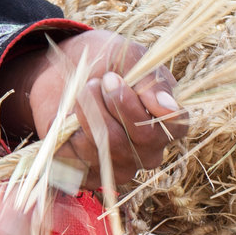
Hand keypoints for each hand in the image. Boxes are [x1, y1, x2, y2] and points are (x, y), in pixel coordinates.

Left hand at [0, 30, 187, 193]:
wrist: (60, 74)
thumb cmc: (104, 65)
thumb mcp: (129, 60)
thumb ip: (152, 82)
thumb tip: (167, 108)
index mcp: (167, 124)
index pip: (175, 126)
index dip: (143, 103)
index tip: (113, 78)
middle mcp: (148, 151)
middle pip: (142, 137)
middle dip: (114, 104)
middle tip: (94, 82)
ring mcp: (119, 167)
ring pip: (108, 147)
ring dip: (88, 113)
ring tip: (80, 92)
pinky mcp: (88, 175)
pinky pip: (78, 159)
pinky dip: (67, 133)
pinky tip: (67, 118)